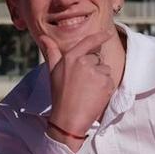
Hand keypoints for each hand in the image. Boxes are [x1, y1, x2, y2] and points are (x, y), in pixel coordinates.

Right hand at [36, 23, 120, 139]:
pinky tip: (94, 96)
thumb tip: (44, 37)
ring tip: (88, 91)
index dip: (100, 37)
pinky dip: (105, 88)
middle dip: (93, 69)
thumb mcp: (52, 72)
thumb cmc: (59, 95)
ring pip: (105, 70)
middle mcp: (84, 62)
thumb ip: (52, 53)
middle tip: (83, 85)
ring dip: (100, 78)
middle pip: (97, 59)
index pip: (88, 42)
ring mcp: (96, 72)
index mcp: (71, 57)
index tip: (107, 34)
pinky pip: (110, 80)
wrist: (68, 119)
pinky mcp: (105, 83)